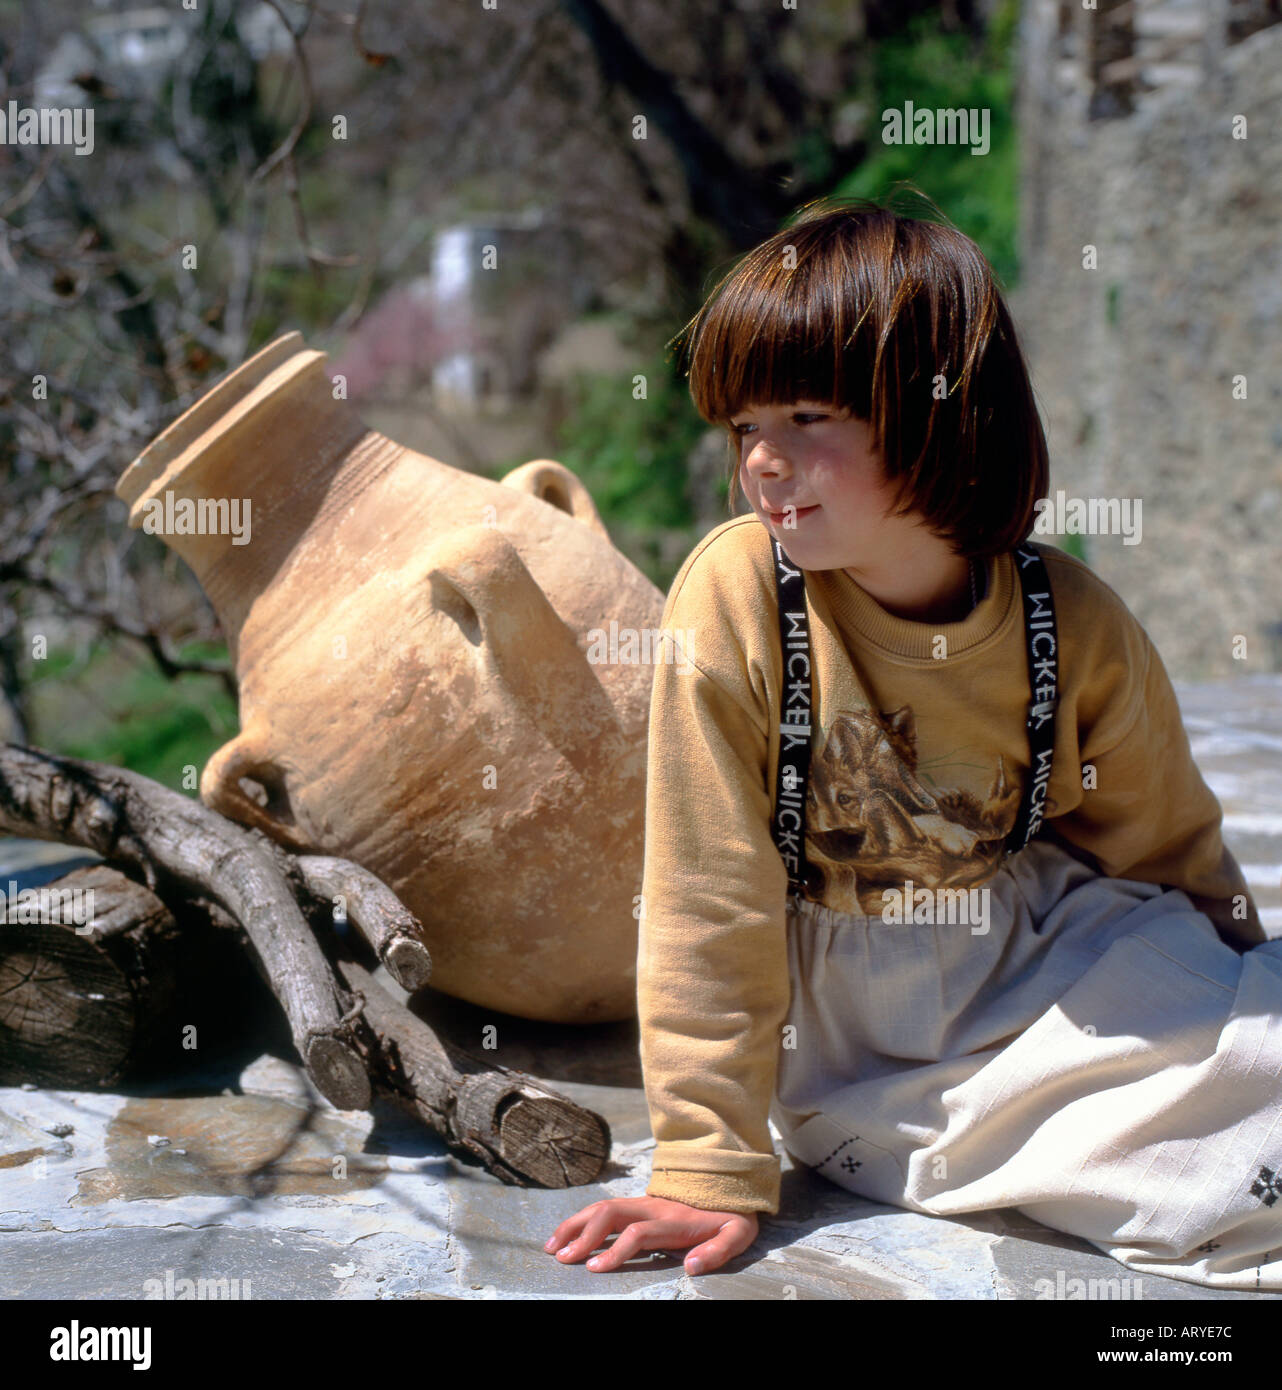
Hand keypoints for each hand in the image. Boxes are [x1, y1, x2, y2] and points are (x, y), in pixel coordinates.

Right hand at [544, 1196, 758, 1275]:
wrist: (730, 1182)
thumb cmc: (732, 1215)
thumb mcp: (737, 1234)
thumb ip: (717, 1251)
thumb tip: (692, 1267)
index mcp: (674, 1220)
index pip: (638, 1233)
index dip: (616, 1250)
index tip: (594, 1269)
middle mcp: (653, 1207)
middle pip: (611, 1214)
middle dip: (583, 1235)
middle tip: (561, 1259)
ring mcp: (643, 1202)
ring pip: (602, 1207)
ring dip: (575, 1225)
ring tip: (552, 1246)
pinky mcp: (638, 1203)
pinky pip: (604, 1208)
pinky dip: (581, 1219)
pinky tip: (566, 1234)